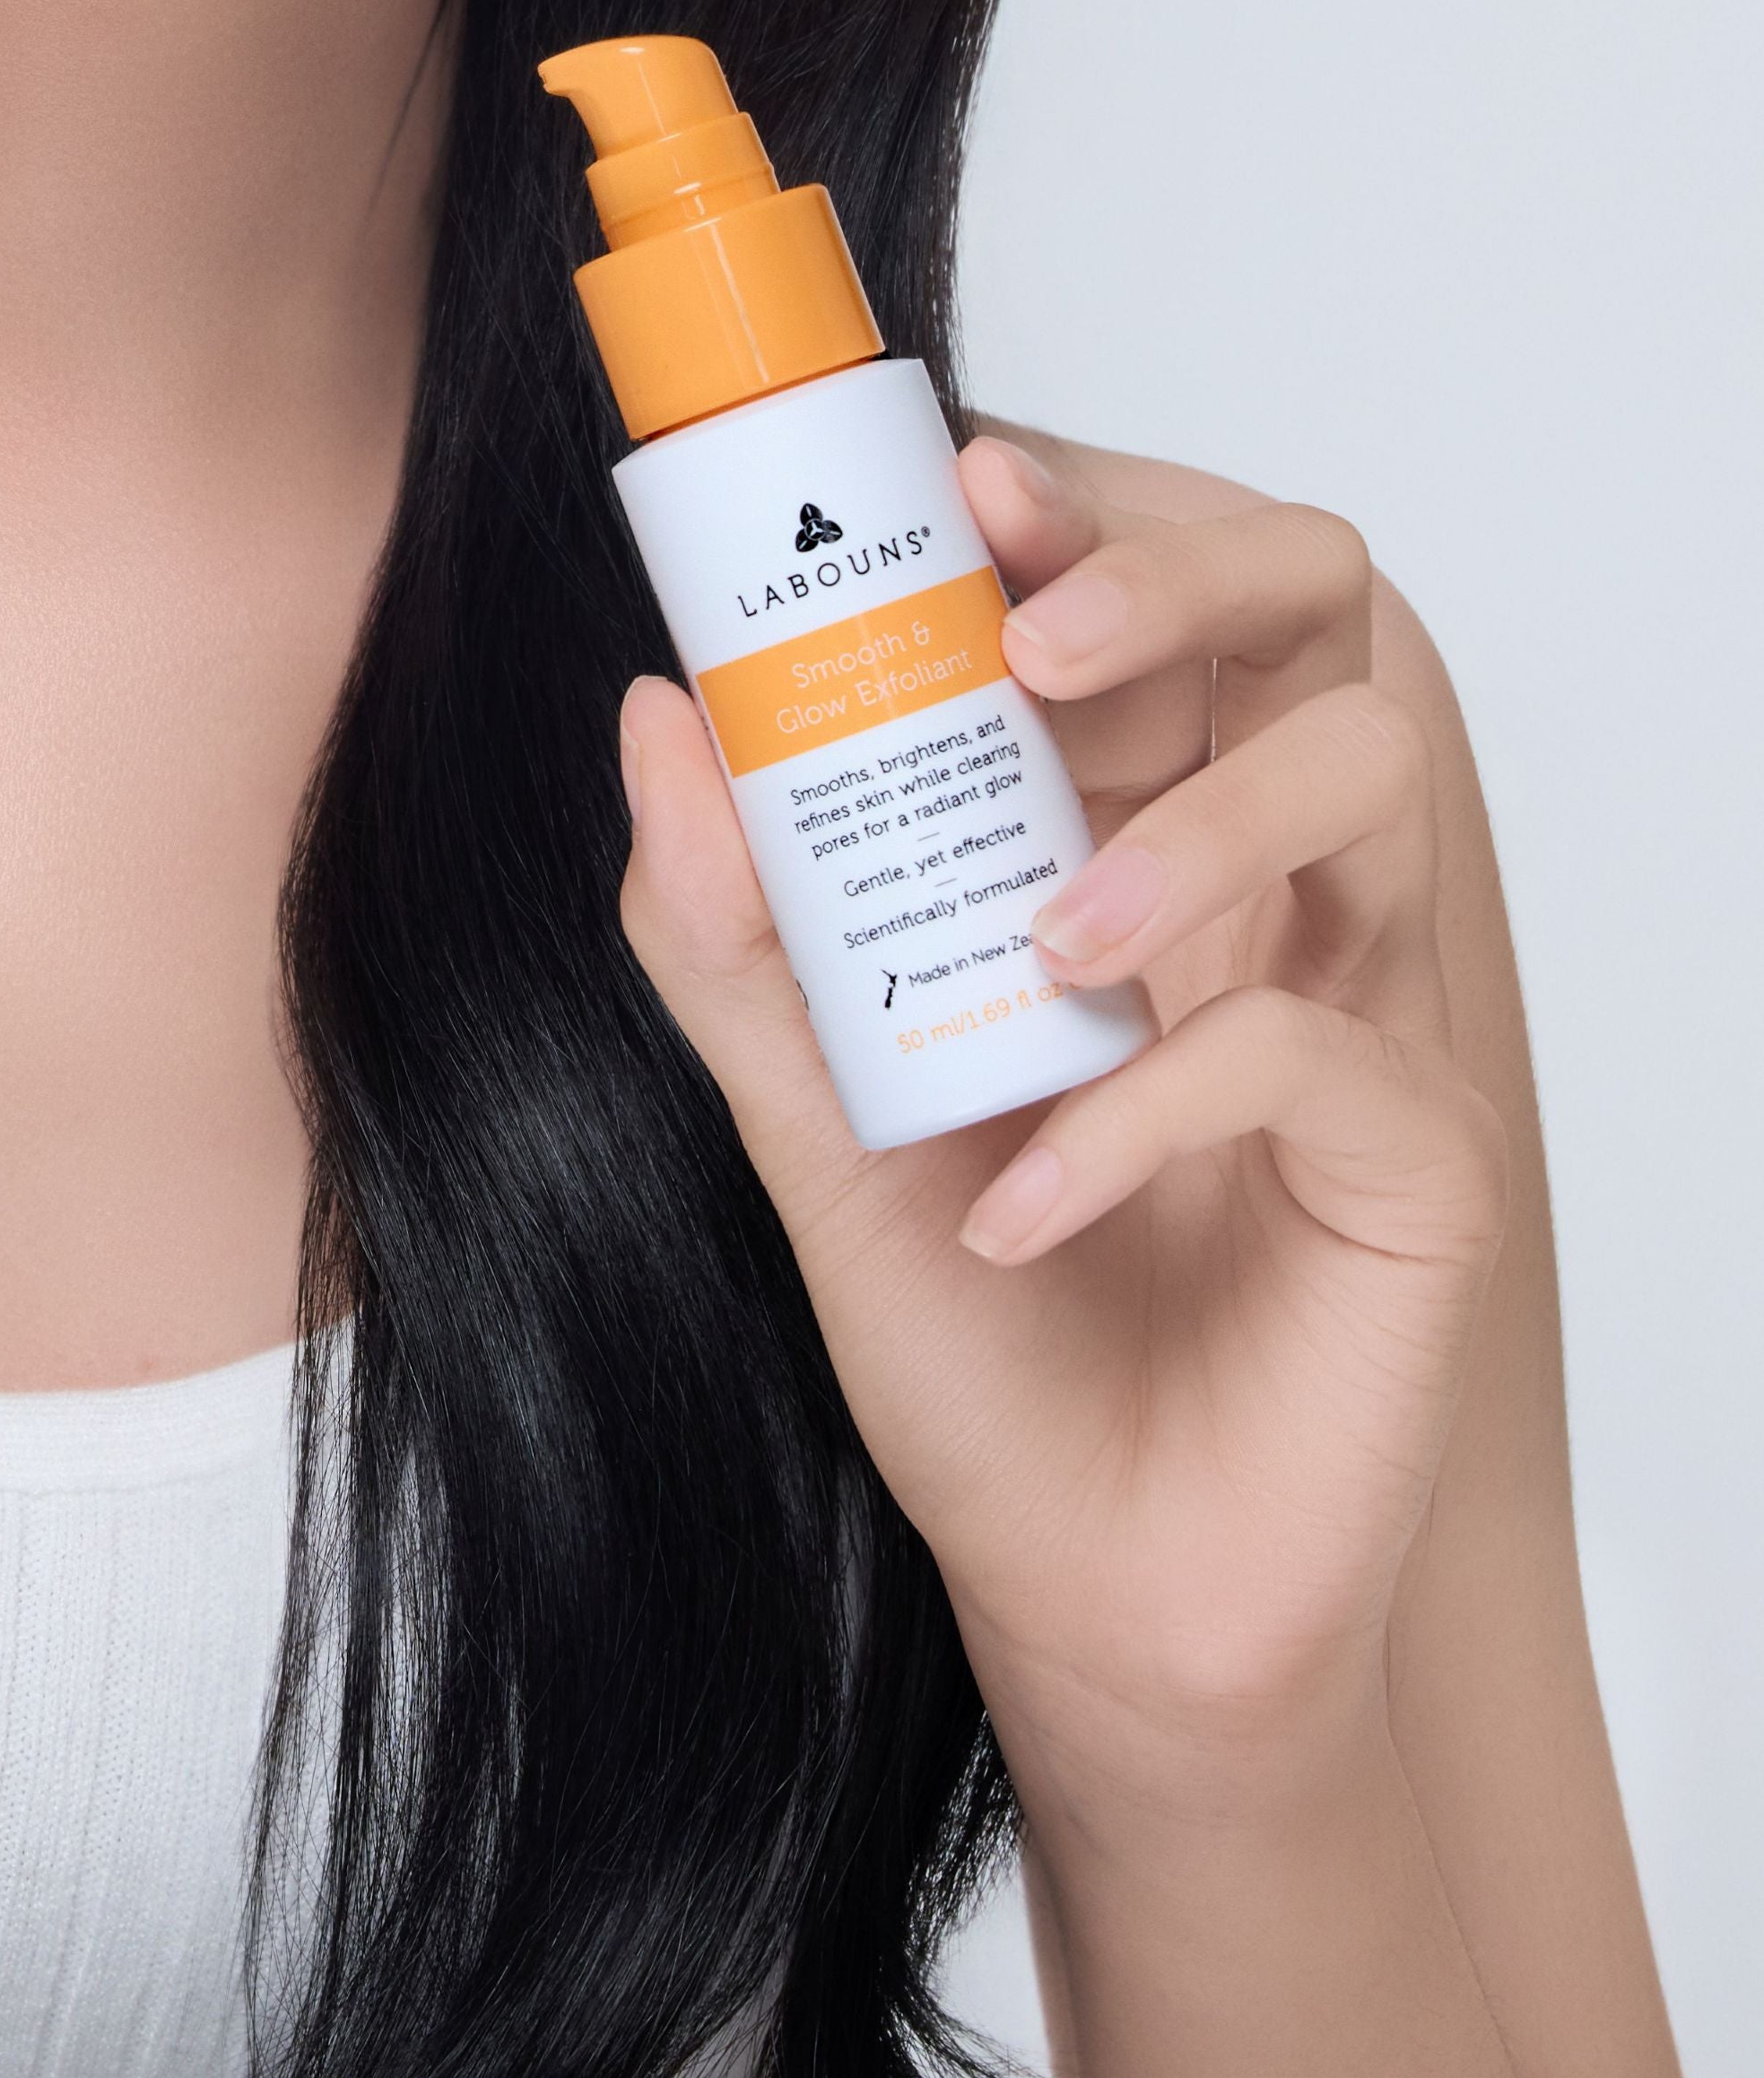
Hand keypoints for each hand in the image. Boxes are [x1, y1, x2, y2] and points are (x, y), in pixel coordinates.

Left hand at [617, 440, 1506, 1821]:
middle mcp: (1263, 891)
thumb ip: (730, 932)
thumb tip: (656, 716)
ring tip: (1037, 953)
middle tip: (1032, 634)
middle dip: (1180, 572)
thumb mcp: (802, 1118)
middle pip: (1318, 613)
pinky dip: (1148, 1110)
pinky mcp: (1421, 1161)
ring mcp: (1365, 1009)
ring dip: (1182, 830)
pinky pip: (1319, 1052)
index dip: (1086, 509)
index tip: (966, 482)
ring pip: (1364, 778)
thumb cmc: (978, 1345)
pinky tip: (1021, 1206)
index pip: (1154, 596)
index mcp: (1126, 837)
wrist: (1081, 1596)